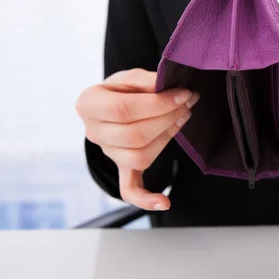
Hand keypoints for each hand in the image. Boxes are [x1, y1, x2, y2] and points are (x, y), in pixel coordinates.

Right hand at [76, 69, 198, 210]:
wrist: (113, 103)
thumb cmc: (123, 89)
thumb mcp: (131, 76)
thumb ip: (148, 81)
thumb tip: (173, 90)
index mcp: (89, 104)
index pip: (124, 110)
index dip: (158, 104)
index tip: (184, 94)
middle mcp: (93, 132)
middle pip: (134, 135)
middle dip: (168, 119)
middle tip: (188, 103)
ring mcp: (108, 153)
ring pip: (139, 156)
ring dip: (167, 138)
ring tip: (183, 118)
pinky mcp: (122, 166)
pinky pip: (129, 188)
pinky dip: (146, 199)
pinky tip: (164, 202)